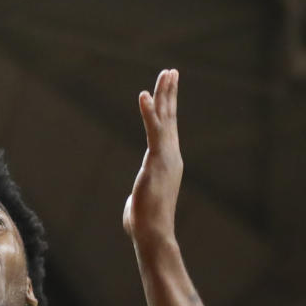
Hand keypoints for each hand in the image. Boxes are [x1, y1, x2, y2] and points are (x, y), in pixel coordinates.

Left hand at [123, 68, 183, 250]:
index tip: (169, 86)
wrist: (153, 234)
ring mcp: (166, 157)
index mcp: (168, 161)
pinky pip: (153, 131)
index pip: (168, 127)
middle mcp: (172, 155)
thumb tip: (133, 205)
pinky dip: (149, 112)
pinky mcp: (156, 160)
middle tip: (171, 71)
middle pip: (171, 117)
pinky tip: (144, 96)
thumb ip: (139, 197)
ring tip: (166, 73)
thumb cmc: (146, 223)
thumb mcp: (141, 203)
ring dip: (165, 94)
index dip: (168, 106)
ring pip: (166, 119)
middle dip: (170, 92)